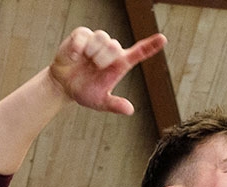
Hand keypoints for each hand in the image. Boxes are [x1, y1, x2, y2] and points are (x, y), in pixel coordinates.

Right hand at [48, 27, 166, 115]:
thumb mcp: (100, 102)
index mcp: (120, 63)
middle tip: (95, 67)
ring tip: (84, 62)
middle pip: (115, 45)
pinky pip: (84, 35)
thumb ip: (114, 105)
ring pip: (101, 38)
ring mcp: (96, 40)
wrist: (63, 86)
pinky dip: (78, 48)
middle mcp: (110, 49)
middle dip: (104, 59)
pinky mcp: (82, 35)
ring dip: (92, 52)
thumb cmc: (85, 92)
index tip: (163, 39)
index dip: (152, 45)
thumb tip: (130, 110)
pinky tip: (75, 58)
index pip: (140, 51)